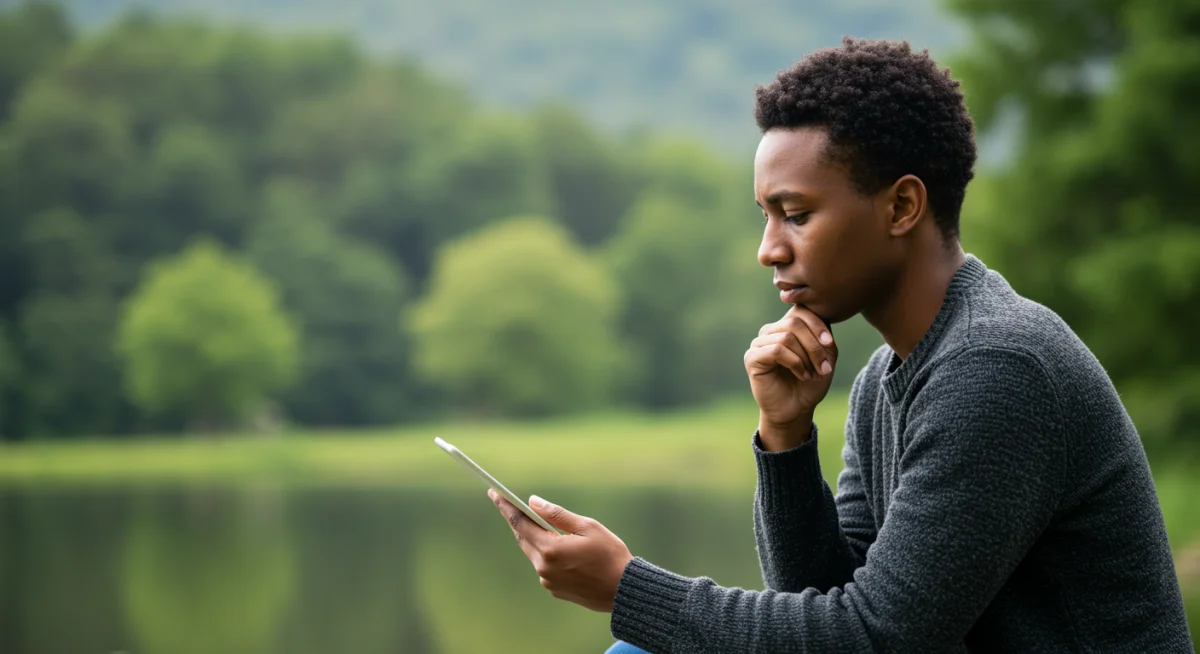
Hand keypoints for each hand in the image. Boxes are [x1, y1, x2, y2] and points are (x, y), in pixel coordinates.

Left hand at [489, 489, 632, 612]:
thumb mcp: (587, 527)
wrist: (623, 591)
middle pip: (523, 538)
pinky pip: (543, 566)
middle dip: (515, 519)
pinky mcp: (554, 589)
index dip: (505, 507)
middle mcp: (543, 567)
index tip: (494, 493)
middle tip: (507, 502)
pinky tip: (554, 545)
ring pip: (533, 552)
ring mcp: (547, 581)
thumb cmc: (610, 555)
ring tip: (533, 520)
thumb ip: (557, 514)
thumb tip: (533, 502)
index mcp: (550, 549)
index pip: (520, 523)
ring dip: (531, 536)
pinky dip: (544, 552)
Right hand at [744, 305, 837, 448]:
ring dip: (806, 357)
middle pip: (794, 322)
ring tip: (812, 373)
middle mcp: (771, 330)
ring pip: (786, 336)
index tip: (829, 343)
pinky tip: (801, 374)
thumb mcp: (826, 358)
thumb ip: (824, 338)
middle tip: (825, 367)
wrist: (796, 409)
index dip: (817, 324)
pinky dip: (794, 362)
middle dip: (814, 345)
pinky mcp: (752, 357)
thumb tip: (821, 322)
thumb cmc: (810, 384)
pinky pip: (776, 350)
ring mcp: (759, 343)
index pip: (800, 310)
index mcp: (787, 326)